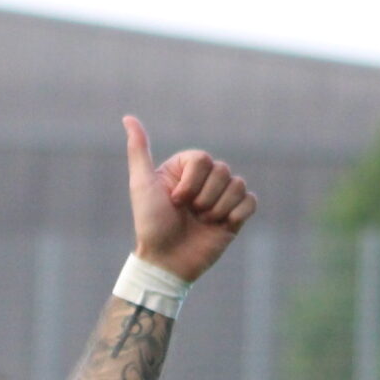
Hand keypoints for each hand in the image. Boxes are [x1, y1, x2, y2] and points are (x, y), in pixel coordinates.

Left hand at [123, 116, 255, 285]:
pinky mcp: (234, 217)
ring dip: (218, 208)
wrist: (166, 262)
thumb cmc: (151, 224)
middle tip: (188, 215)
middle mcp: (204, 180)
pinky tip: (222, 226)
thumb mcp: (141, 184)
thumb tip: (128, 117)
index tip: (174, 201)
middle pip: (223, 170)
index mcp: (185, 169)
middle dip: (204, 197)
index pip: (203, 159)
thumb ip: (139, 150)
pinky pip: (251, 201)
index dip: (190, 183)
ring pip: (238, 185)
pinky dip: (238, 214)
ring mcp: (220, 198)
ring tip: (202, 223)